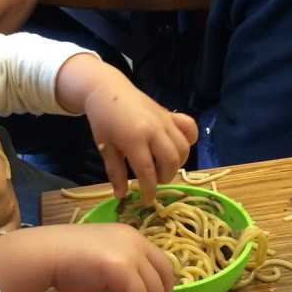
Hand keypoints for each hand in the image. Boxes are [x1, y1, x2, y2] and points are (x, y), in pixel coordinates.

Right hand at [0, 221, 173, 291]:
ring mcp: (131, 253)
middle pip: (166, 280)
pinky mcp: (122, 268)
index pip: (164, 266)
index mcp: (135, 237)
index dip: (156, 291)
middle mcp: (137, 241)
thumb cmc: (68, 259)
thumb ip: (124, 272)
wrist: (45, 254)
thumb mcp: (104, 260)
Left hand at [55, 57, 197, 204]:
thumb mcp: (105, 147)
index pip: (147, 171)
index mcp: (134, 139)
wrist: (107, 89)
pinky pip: (189, 128)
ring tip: (164, 167)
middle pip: (170, 161)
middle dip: (165, 177)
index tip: (147, 201)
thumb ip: (115, 172)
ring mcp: (165, 120)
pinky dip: (189, 140)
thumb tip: (121, 196)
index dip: (149, 190)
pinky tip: (178, 148)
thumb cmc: (103, 119)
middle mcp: (154, 129)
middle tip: (155, 181)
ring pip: (183, 148)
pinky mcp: (170, 114)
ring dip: (177, 163)